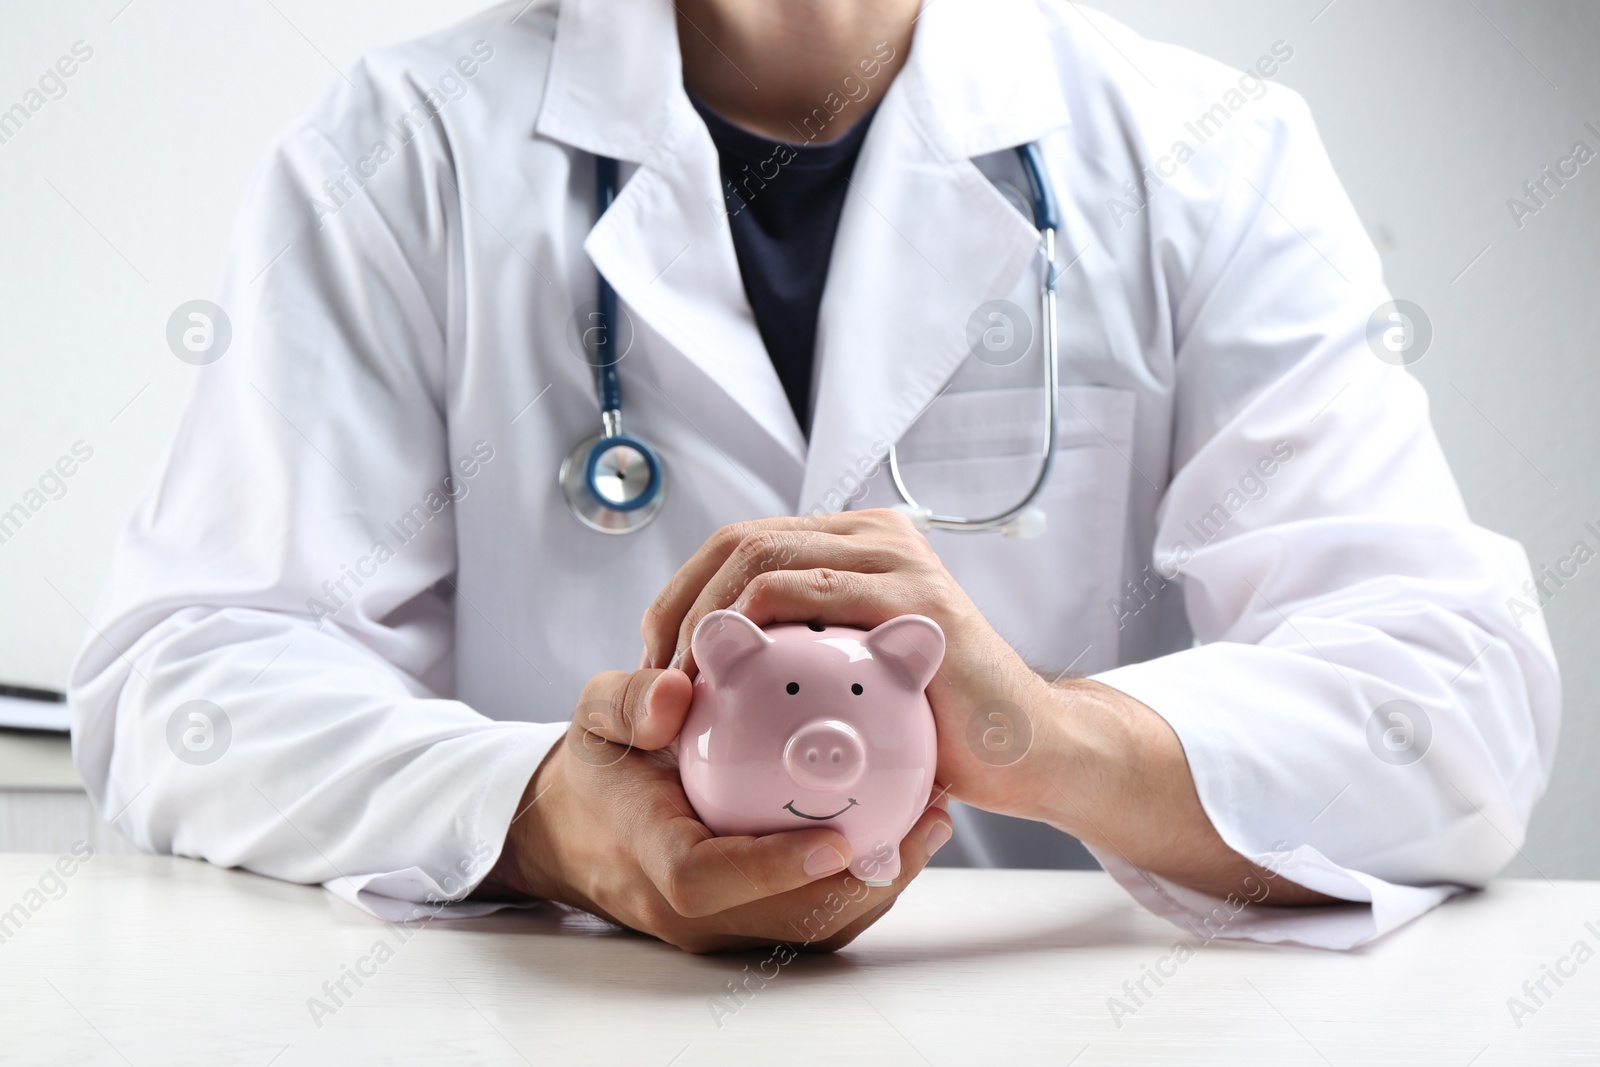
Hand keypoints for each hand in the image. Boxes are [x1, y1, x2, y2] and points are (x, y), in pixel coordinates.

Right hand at [482, 665, 951, 953]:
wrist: (587, 827)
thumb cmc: (602, 764)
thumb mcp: (596, 716)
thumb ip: (628, 701)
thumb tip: (674, 692)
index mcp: (646, 851)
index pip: (702, 877)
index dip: (770, 867)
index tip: (836, 838)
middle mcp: (686, 908)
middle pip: (782, 918)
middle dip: (860, 881)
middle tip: (924, 821)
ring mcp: (722, 926)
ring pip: (811, 925)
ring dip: (878, 880)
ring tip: (934, 819)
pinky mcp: (750, 925)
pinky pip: (816, 913)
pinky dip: (865, 876)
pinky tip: (909, 822)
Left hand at [638, 510, 1339, 907]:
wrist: (1027, 753)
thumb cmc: (932, 728)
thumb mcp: (851, 677)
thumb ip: (797, 653)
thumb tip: (704, 668)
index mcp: (856, 545)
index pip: (740, 544)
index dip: (682, 596)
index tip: (655, 663)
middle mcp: (875, 536)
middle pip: (739, 542)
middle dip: (679, 605)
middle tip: (655, 676)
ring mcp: (896, 560)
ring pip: (760, 558)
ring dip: (702, 619)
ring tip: (683, 684)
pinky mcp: (912, 598)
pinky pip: (801, 593)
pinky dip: (747, 629)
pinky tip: (728, 681)